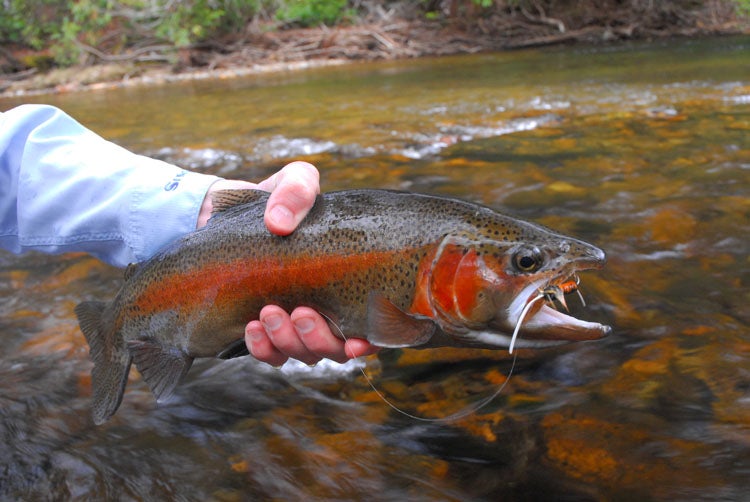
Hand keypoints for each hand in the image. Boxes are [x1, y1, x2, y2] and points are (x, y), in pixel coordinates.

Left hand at [198, 161, 377, 365]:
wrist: (227, 216)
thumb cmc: (278, 202)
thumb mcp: (293, 183)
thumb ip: (296, 190)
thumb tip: (280, 224)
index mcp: (351, 281)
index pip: (374, 325)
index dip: (371, 342)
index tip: (355, 343)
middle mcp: (330, 310)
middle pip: (336, 349)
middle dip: (319, 338)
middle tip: (300, 312)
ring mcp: (298, 325)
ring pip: (305, 354)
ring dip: (289, 341)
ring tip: (268, 312)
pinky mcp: (266, 332)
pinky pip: (271, 355)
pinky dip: (263, 347)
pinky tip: (251, 327)